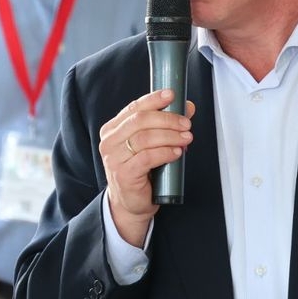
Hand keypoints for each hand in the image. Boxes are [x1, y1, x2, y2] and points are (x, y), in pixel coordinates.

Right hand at [99, 90, 194, 246]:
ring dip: (170, 136)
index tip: (172, 95)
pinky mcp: (124, 174)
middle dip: (167, 119)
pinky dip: (165, 152)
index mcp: (113, 129)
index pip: (134, 108)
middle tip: (186, 122)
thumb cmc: (141, 170)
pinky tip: (177, 152)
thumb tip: (187, 107)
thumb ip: (165, 124)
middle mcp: (110, 142)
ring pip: (144, 138)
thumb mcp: (152, 144)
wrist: (130, 203)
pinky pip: (147, 157)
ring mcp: (114, 158)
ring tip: (186, 138)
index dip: (154, 99)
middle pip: (140, 121)